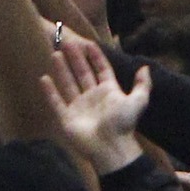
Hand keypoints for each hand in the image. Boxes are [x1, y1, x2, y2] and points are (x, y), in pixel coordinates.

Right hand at [38, 30, 149, 172]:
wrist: (109, 148)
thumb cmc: (123, 124)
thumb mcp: (138, 102)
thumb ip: (142, 85)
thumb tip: (145, 68)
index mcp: (108, 92)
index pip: (101, 69)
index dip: (96, 57)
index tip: (88, 43)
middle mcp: (92, 97)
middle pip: (82, 73)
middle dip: (75, 58)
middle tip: (66, 42)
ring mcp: (78, 107)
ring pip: (68, 84)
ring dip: (62, 70)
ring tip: (55, 54)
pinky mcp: (66, 117)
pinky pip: (56, 102)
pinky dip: (50, 91)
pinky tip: (44, 79)